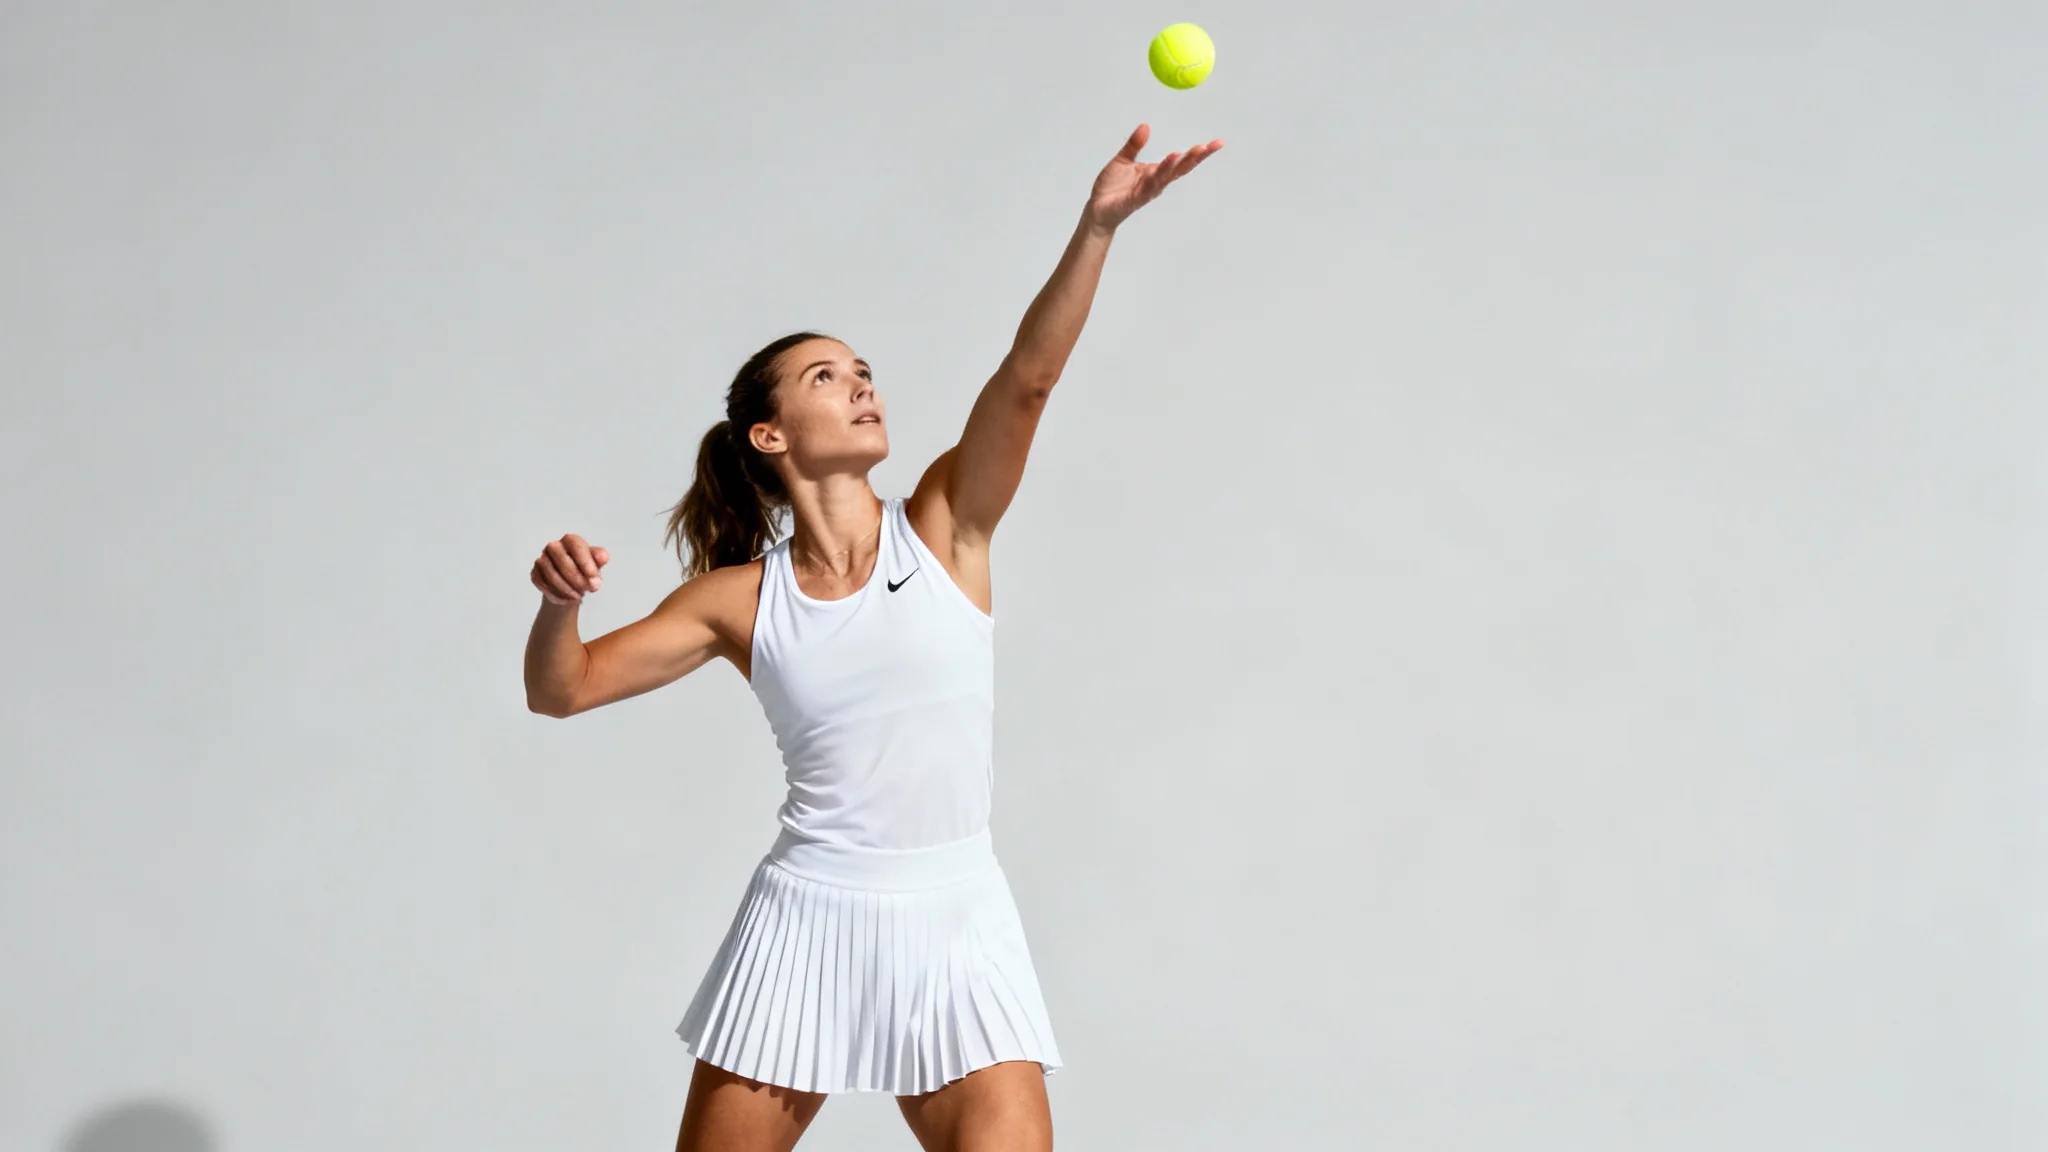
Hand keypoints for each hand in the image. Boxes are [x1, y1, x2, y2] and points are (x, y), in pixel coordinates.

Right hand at [531, 534, 608, 604]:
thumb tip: (603, 557)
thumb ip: (600, 559)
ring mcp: (542, 560)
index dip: (586, 562)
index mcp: (571, 540)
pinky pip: (542, 584)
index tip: (594, 578)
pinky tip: (566, 600)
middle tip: (589, 590)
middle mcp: (554, 546)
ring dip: (567, 588)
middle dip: (577, 578)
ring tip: (579, 596)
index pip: (576, 546)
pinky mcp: (535, 573)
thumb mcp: (596, 565)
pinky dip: (555, 595)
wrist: (571, 586)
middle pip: (562, 560)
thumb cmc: (585, 571)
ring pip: (551, 574)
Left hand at [1083, 122, 1222, 232]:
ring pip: (1168, 175)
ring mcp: (1148, 190)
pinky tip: (1170, 162)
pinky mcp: (1136, 198)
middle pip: (1181, 168)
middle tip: (1212, 145)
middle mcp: (1157, 181)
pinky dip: (1161, 174)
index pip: (1181, 161)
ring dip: (1180, 163)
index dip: (1197, 152)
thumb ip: (1135, 144)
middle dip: (1197, 157)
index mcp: (1156, 172)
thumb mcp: (1123, 160)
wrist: (1097, 209)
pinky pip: (1151, 185)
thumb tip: (1145, 125)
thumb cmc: (1112, 187)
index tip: (1215, 143)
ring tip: (1193, 150)